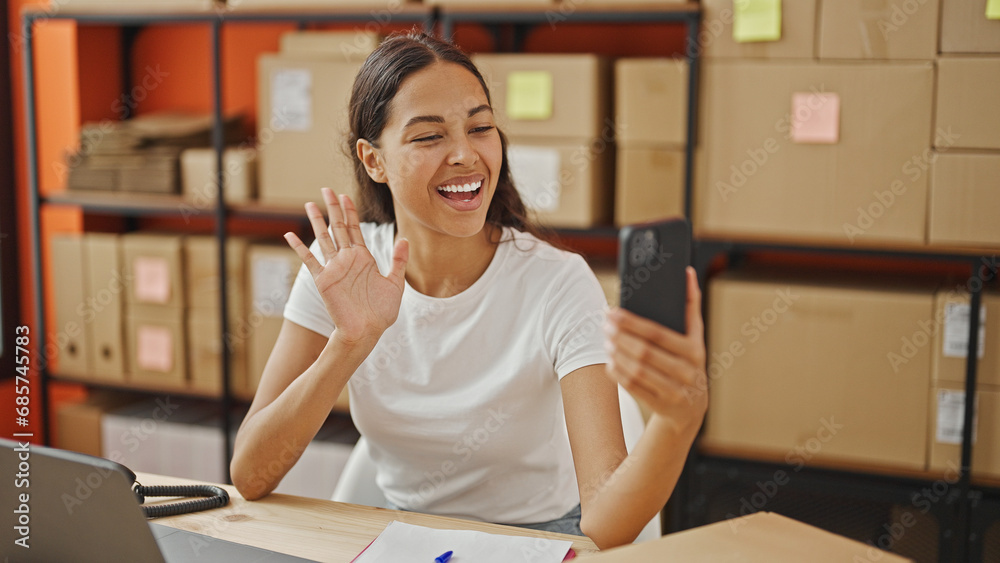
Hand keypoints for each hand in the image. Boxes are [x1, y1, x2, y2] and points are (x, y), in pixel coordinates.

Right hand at [284, 188, 408, 345]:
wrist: (366, 332)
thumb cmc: (381, 313)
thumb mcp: (395, 284)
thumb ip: (398, 261)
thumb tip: (404, 239)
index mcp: (363, 259)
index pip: (355, 229)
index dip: (350, 212)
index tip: (345, 195)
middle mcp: (347, 260)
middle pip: (338, 227)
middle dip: (333, 208)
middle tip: (326, 189)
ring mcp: (334, 268)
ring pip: (323, 238)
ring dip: (317, 221)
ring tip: (310, 204)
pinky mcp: (323, 280)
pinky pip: (309, 260)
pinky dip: (300, 248)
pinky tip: (290, 235)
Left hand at [604, 267, 707, 435]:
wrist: (691, 408)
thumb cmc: (687, 361)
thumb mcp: (694, 336)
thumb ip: (690, 304)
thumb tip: (687, 271)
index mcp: (695, 350)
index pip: (658, 334)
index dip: (632, 322)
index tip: (612, 311)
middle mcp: (687, 372)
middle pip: (645, 352)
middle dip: (621, 337)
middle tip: (604, 325)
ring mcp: (675, 392)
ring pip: (638, 371)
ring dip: (617, 354)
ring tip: (606, 341)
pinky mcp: (661, 406)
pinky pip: (635, 388)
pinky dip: (619, 374)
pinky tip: (609, 362)